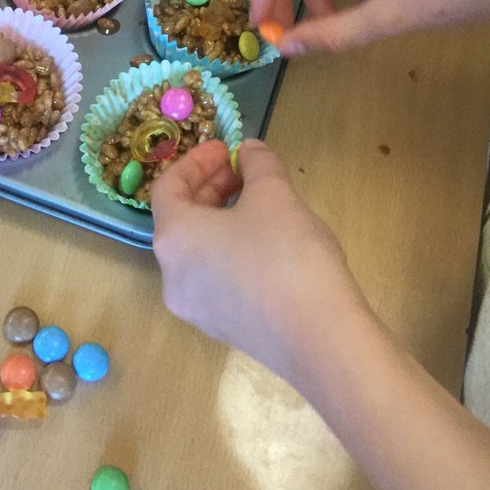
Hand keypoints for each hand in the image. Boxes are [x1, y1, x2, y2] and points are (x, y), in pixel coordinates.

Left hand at [152, 139, 367, 387]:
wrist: (322, 340)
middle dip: (211, 187)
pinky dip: (230, 249)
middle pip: (180, 219)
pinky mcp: (224, 328)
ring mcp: (196, 308)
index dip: (195, 161)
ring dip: (222, 217)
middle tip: (245, 171)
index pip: (167, 187)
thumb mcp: (275, 194)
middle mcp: (173, 276)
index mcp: (173, 239)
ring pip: (199, 249)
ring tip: (260, 202)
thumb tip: (250, 150)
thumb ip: (258, 164)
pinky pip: (216, 277)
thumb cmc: (287, 255)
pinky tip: (269, 242)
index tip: (227, 149)